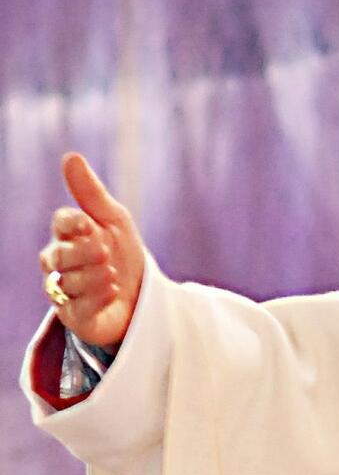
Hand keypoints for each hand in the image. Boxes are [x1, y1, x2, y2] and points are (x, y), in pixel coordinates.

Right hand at [38, 153, 145, 347]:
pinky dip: (96, 296)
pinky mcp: (76, 317)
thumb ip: (91, 193)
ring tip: (113, 273)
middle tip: (104, 250)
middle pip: (57, 255)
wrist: (145, 297)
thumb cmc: (125, 255)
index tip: (89, 223)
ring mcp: (65, 291)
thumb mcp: (115, 221)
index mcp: (68, 236)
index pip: (61, 224)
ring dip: (93, 275)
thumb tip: (71, 157)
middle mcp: (60, 264)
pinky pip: (78, 307)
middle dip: (82, 252)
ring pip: (67, 282)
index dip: (72, 223)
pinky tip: (113, 288)